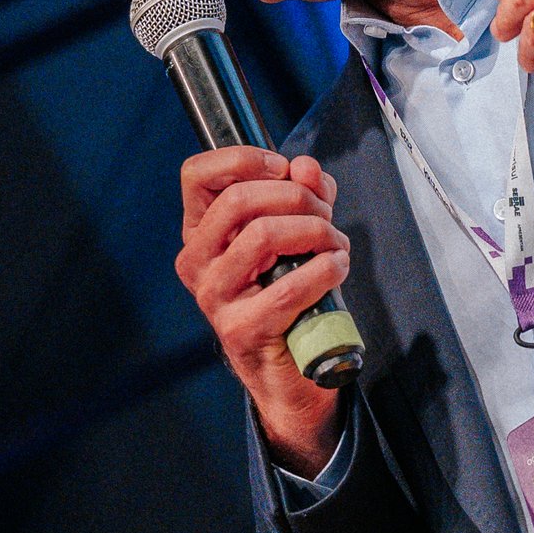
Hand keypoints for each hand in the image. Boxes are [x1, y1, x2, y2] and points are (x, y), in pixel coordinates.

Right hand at [175, 147, 350, 476]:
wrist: (289, 372)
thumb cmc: (289, 295)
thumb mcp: (298, 232)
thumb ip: (303, 193)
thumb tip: (306, 168)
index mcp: (201, 232)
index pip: (197, 174)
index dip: (244, 160)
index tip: (283, 169)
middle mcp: (196, 262)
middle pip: (238, 200)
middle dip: (296, 197)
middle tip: (325, 216)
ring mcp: (213, 297)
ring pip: (262, 235)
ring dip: (315, 232)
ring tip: (336, 245)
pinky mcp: (239, 329)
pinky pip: (288, 287)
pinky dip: (324, 269)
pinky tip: (337, 268)